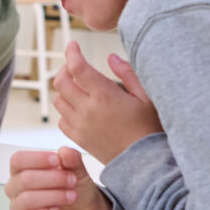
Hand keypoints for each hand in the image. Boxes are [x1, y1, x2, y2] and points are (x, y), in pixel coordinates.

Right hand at [5, 147, 112, 209]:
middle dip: (52, 179)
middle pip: (24, 179)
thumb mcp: (77, 171)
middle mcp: (16, 189)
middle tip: (72, 180)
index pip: (17, 160)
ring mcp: (18, 209)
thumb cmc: (76, 189)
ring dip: (53, 196)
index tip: (57, 161)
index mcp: (22, 171)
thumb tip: (64, 151)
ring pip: (26, 199)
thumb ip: (71, 160)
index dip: (36, 159)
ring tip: (71, 196)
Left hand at [53, 42, 162, 163]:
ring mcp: (80, 125)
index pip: (78, 68)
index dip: (72, 52)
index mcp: (105, 96)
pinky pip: (61, 120)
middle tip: (73, 65)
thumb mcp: (147, 97)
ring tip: (77, 85)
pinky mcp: (78, 139)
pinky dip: (65, 110)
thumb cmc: (151, 129)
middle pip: (61, 82)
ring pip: (58, 100)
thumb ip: (128, 74)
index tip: (72, 45)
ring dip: (64, 89)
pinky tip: (78, 107)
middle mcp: (88, 110)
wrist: (146, 164)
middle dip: (64, 68)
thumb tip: (111, 57)